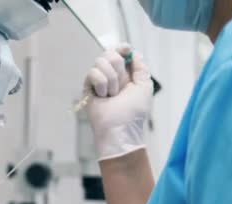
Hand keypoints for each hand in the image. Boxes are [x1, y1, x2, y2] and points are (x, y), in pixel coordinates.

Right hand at [85, 44, 153, 160]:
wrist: (120, 128)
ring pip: (100, 61)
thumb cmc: (134, 112)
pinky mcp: (87, 87)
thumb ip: (141, 68)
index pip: (120, 52)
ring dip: (111, 79)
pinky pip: (92, 73)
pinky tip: (103, 96)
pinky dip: (101, 84)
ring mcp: (98, 80)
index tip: (126, 49)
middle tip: (120, 86)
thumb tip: (134, 53)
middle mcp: (111, 75)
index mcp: (125, 74)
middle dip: (118, 67)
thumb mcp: (144, 87)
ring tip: (112, 95)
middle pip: (110, 52)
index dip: (122, 47)